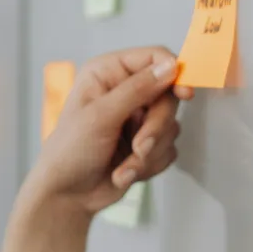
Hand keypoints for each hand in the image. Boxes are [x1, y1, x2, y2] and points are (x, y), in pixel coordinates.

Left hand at [23, 46, 193, 215]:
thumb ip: (137, 89)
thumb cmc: (70, 150)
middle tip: (139, 147)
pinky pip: (169, 149)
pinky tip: (123, 172)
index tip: (184, 93)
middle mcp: (126, 91)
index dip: (174, 72)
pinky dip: (148, 164)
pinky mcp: (147, 142)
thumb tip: (170, 67)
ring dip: (148, 151)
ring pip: (171, 126)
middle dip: (155, 127)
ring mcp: (137, 118)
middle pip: (169, 95)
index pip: (155, 57)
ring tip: (122, 165)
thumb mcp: (101, 116)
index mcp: (109, 73)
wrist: (67, 194)